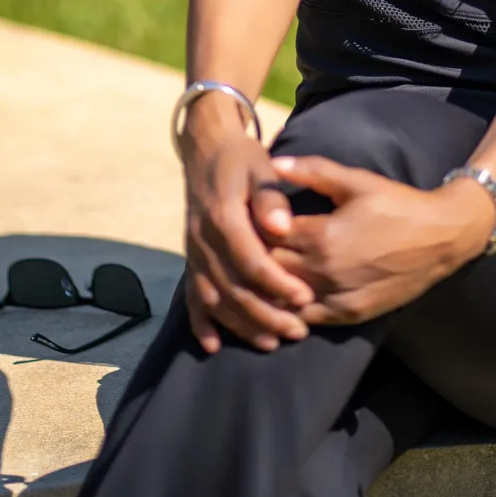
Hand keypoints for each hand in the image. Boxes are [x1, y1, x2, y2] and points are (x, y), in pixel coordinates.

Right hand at [181, 102, 316, 353]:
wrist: (207, 151)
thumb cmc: (242, 160)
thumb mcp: (261, 167)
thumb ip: (270, 198)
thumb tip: (281, 227)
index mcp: (223, 217)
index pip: (251, 261)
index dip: (277, 283)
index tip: (305, 298)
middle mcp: (203, 240)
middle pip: (233, 288)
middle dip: (265, 314)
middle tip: (298, 331)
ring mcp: (193, 252)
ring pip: (214, 298)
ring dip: (241, 324)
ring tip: (272, 342)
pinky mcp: (190, 258)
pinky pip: (191, 295)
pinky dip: (200, 322)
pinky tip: (213, 345)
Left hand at [265, 156, 495, 325]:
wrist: (440, 239)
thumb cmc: (397, 204)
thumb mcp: (356, 181)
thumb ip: (313, 171)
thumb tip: (274, 164)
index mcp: (322, 236)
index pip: (268, 237)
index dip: (254, 228)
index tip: (246, 220)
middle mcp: (325, 272)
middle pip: (271, 270)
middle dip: (256, 258)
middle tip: (246, 247)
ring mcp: (337, 298)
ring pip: (284, 299)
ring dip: (269, 288)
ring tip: (258, 273)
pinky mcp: (349, 315)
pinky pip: (306, 318)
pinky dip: (290, 309)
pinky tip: (283, 298)